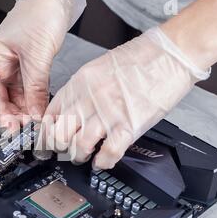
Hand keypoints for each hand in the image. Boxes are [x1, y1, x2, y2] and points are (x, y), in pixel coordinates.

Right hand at [0, 0, 72, 131]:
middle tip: (24, 128)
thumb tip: (36, 113)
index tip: (8, 125)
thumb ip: (36, 86)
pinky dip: (32, 104)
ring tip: (33, 123)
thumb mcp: (37, 54)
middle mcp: (0, 66)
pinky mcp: (27, 71)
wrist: (54, 0)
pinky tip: (39, 112)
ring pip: (13, 99)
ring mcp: (13, 70)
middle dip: (10, 115)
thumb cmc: (38, 14)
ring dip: (23, 113)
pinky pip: (27, 94)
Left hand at [41, 27, 209, 169]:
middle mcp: (89, 100)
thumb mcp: (98, 68)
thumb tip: (71, 112)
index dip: (45, 133)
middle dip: (59, 148)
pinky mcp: (129, 126)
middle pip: (60, 134)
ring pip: (79, 147)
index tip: (46, 141)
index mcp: (79, 84)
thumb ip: (82, 90)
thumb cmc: (140, 58)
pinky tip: (102, 162)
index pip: (50, 115)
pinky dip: (102, 163)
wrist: (171, 54)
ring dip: (78, 157)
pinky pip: (108, 154)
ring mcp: (108, 114)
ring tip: (82, 157)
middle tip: (63, 151)